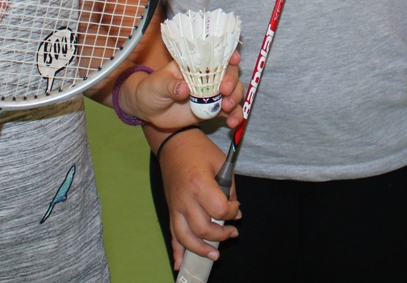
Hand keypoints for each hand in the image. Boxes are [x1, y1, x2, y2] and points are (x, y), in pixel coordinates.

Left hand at [122, 52, 242, 128]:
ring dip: (235, 98)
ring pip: (233, 92)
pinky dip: (234, 116)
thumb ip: (170, 85)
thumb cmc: (151, 89)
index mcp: (195, 65)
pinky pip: (229, 112)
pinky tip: (233, 123)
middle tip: (225, 90)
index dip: (229, 55)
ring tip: (227, 108)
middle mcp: (207, 77)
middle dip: (232, 80)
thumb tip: (183, 89)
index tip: (234, 59)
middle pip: (229, 73)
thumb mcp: (157, 85)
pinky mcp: (212, 109)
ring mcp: (212, 94)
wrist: (148, 111)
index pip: (216, 55)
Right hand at [158, 130, 240, 268]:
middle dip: (220, 235)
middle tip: (232, 232)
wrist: (174, 143)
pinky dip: (177, 251)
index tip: (236, 207)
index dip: (232, 212)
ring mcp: (175, 206)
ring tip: (215, 255)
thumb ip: (230, 188)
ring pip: (185, 237)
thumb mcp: (221, 162)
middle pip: (203, 229)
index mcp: (200, 185)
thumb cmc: (199, 150)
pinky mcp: (170, 210)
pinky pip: (172, 234)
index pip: (220, 210)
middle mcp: (185, 199)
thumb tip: (235, 210)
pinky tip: (181, 264)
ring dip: (200, 250)